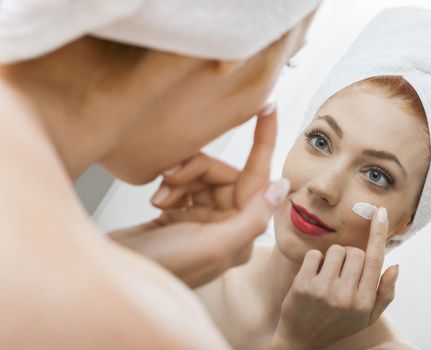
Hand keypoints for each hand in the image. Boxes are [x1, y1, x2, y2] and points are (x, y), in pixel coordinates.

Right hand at [109, 105, 288, 287]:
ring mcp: (203, 221)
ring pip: (202, 177)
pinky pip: (184, 185)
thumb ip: (252, 217)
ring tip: (159, 195)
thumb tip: (283, 186)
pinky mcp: (181, 216)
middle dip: (197, 169)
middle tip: (170, 177)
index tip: (269, 107)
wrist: (113, 276)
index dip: (264, 141)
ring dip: (180, 178)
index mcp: (240, 233)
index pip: (259, 179)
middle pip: (223, 174)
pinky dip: (171, 186)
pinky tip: (156, 201)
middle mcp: (226, 226)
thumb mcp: (212, 245)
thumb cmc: (163, 268)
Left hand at [271, 208, 398, 349]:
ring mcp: (323, 290)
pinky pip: (315, 254)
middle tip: (342, 273)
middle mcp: (346, 296)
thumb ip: (385, 293)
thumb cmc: (337, 324)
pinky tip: (313, 276)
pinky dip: (315, 261)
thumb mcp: (367, 317)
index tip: (380, 212)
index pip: (375, 259)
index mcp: (364, 302)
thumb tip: (395, 266)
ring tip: (327, 276)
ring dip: (332, 258)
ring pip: (335, 250)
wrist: (301, 340)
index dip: (378, 233)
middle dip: (350, 256)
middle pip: (355, 251)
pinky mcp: (303, 285)